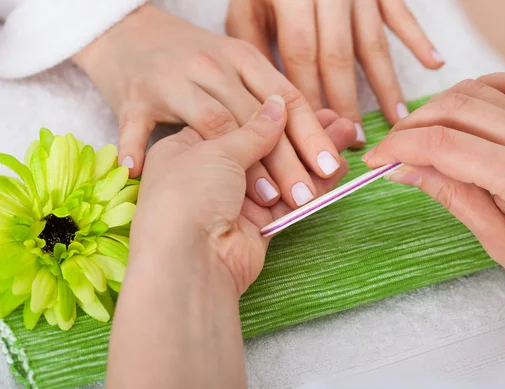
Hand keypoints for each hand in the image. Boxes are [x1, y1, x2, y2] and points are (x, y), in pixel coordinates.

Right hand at [72, 4, 344, 210]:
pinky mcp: (133, 96)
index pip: (288, 98)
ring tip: (263, 199)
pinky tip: (138, 172)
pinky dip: (135, 149)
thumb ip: (277, 100)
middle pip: (257, 118)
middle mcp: (212, 66)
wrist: (127, 31)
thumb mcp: (239, 69)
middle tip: (307, 197)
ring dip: (241, 165)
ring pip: (214, 123)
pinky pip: (136, 126)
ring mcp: (171, 79)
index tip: (333, 168)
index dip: (313, 135)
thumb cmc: (194, 60)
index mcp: (243, 58)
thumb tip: (336, 129)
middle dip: (286, 161)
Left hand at [132, 96, 354, 294]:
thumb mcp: (217, 150)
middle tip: (335, 118)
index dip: (271, 113)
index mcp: (188, 147)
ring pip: (282, 173)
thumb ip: (254, 130)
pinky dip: (315, 184)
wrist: (189, 259)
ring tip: (347, 133)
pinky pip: (291, 200)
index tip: (301, 100)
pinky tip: (339, 166)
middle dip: (300, 133)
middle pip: (263, 148)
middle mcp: (211, 174)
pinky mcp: (258, 226)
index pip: (236, 122)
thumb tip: (277, 104)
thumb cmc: (187, 195)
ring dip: (313, 155)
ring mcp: (235, 201)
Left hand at [226, 0, 443, 144]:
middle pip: (338, 56)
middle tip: (356, 141)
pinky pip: (401, 14)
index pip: (300, 55)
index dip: (308, 96)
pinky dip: (418, 39)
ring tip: (396, 119)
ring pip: (373, 42)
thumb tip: (267, 98)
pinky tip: (434, 63)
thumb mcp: (247, 7)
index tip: (314, 132)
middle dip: (346, 102)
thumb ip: (253, 47)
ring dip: (386, 84)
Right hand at [363, 73, 504, 319]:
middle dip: (412, 125)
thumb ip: (448, 193)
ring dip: (437, 108)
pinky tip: (459, 112)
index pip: (442, 144)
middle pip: (455, 108)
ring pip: (476, 92)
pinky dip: (477, 91)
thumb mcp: (493, 238)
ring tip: (418, 137)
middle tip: (390, 151)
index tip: (376, 159)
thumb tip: (403, 169)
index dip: (399, 147)